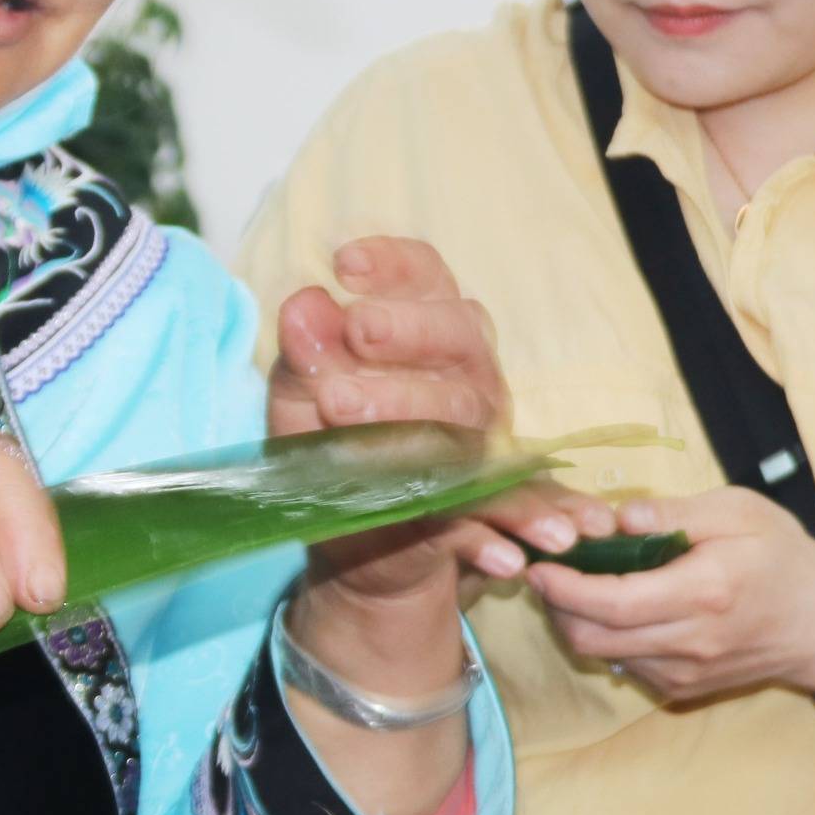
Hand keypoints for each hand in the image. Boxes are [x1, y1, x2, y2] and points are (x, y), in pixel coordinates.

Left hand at [271, 238, 604, 607]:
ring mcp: (485, 436)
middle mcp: (468, 373)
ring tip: (339, 404)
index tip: (344, 265)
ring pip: (465, 408)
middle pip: (457, 330)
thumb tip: (303, 306)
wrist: (355, 550)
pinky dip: (513, 515)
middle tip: (355, 330)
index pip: (425, 276)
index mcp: (426, 333)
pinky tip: (492, 542)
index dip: (393, 265)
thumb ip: (306, 358)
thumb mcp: (301, 402)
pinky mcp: (489, 498)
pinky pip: (504, 500)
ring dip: (409, 402)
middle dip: (406, 328)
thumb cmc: (330, 451)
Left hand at [527, 487, 814, 703]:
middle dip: (555, 606)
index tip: (536, 563)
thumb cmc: (785, 558)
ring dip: (575, 622)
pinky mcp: (683, 690)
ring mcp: (685, 674)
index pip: (611, 603)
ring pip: (602, 655)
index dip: (563, 587)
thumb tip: (616, 516)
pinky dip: (605, 638)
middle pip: (591, 637)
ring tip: (573, 583)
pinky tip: (612, 608)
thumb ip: (672, 513)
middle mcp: (690, 643)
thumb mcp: (738, 512)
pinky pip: (626, 665)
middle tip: (545, 570)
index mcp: (703, 593)